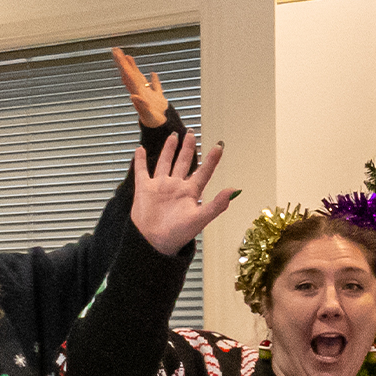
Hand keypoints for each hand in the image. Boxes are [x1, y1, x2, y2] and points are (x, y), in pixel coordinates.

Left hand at [113, 47, 169, 127]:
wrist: (162, 129)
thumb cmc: (154, 123)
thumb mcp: (147, 114)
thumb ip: (140, 105)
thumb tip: (132, 96)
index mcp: (137, 92)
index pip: (127, 74)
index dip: (122, 63)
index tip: (116, 53)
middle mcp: (140, 92)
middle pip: (129, 74)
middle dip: (122, 62)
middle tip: (115, 50)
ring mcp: (149, 95)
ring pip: (139, 78)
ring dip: (133, 67)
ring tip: (128, 57)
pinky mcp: (158, 99)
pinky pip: (155, 86)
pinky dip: (153, 80)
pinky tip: (153, 74)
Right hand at [130, 131, 236, 255]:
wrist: (154, 242)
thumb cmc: (178, 234)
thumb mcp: (200, 218)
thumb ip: (217, 204)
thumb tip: (234, 190)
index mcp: (191, 192)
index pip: (204, 171)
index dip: (212, 159)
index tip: (219, 146)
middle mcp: (176, 186)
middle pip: (184, 162)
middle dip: (188, 148)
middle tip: (191, 133)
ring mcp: (160, 186)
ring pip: (165, 162)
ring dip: (169, 149)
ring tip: (174, 136)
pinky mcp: (144, 189)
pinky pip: (142, 171)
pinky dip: (140, 160)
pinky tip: (141, 150)